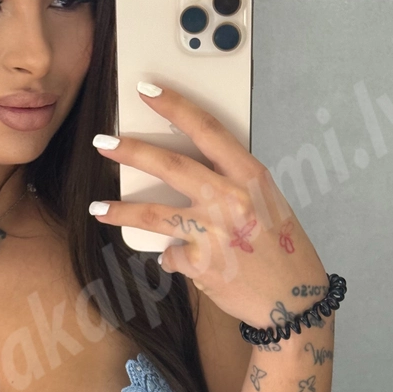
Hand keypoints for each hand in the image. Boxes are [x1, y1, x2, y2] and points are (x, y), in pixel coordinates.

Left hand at [89, 82, 327, 329]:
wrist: (294, 301)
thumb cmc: (282, 249)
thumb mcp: (267, 203)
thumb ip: (232, 183)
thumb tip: (188, 172)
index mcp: (251, 177)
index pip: (208, 129)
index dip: (175, 106)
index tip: (147, 90)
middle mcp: (231, 199)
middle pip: (170, 166)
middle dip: (131, 151)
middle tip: (102, 143)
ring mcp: (214, 232)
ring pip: (153, 214)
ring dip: (120, 210)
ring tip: (97, 208)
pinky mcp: (199, 264)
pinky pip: (171, 254)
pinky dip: (172, 256)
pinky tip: (182, 260)